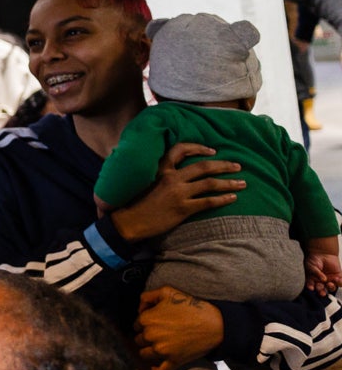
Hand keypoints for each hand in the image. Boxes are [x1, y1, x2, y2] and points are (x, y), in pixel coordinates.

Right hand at [108, 143, 243, 241]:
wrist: (128, 222)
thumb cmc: (134, 202)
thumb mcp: (143, 181)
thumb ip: (158, 173)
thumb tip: (171, 169)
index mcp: (160, 169)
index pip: (181, 150)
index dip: (199, 148)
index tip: (212, 150)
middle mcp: (171, 178)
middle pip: (203, 167)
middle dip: (223, 165)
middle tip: (237, 166)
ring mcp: (178, 193)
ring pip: (210, 183)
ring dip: (229, 182)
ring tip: (242, 183)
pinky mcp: (183, 208)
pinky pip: (208, 201)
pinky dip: (223, 199)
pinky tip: (232, 198)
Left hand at [133, 286, 224, 369]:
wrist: (215, 324)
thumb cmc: (191, 306)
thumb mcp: (167, 291)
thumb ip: (147, 297)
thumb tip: (139, 309)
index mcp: (147, 319)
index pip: (136, 324)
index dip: (144, 323)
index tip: (153, 323)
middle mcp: (151, 336)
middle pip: (139, 339)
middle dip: (145, 336)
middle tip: (157, 333)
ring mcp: (162, 350)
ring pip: (144, 354)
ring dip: (148, 351)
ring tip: (157, 346)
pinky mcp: (174, 361)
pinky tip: (154, 368)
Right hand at [307, 242, 341, 296]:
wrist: (322, 252)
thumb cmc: (314, 259)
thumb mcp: (311, 266)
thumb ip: (316, 273)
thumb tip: (323, 279)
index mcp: (313, 280)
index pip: (312, 286)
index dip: (312, 288)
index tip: (312, 288)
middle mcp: (321, 281)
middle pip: (322, 289)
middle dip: (322, 291)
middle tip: (322, 291)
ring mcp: (330, 279)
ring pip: (331, 287)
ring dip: (331, 287)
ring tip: (330, 284)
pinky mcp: (337, 276)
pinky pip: (340, 283)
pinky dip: (340, 282)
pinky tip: (337, 280)